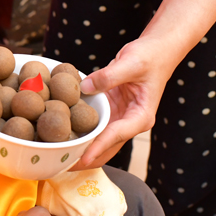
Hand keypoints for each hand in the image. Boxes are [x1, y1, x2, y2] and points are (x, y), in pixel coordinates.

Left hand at [69, 36, 174, 170]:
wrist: (157, 49)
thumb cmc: (151, 55)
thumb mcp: (132, 62)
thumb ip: (109, 76)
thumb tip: (85, 88)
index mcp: (141, 116)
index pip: (116, 135)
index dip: (98, 147)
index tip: (82, 159)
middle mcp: (130, 122)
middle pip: (106, 147)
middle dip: (85, 158)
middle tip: (62, 165)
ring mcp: (119, 119)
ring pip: (98, 141)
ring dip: (80, 149)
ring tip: (58, 158)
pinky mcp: (110, 112)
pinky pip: (93, 126)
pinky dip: (80, 132)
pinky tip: (62, 137)